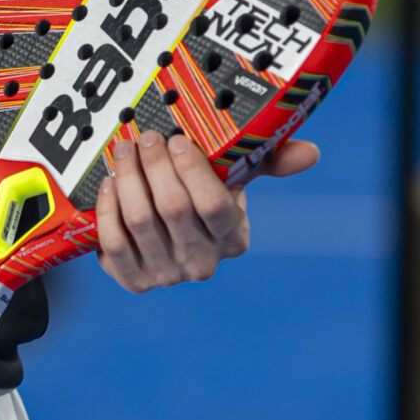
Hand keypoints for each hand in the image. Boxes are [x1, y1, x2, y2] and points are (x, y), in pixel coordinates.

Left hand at [95, 127, 317, 292]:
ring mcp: (166, 275)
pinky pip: (114, 243)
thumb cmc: (200, 197)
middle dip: (154, 165)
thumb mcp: (233, 178)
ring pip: (140, 220)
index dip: (191, 170)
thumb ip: (267, 160)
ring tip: (124, 151)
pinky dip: (108, 209)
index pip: (214, 205)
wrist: (161, 236)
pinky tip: (108, 184)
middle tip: (144, 138)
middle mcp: (203, 263)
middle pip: (173, 208)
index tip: (177, 140)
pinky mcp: (133, 281)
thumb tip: (311, 152)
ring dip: (127, 179)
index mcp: (233, 238)